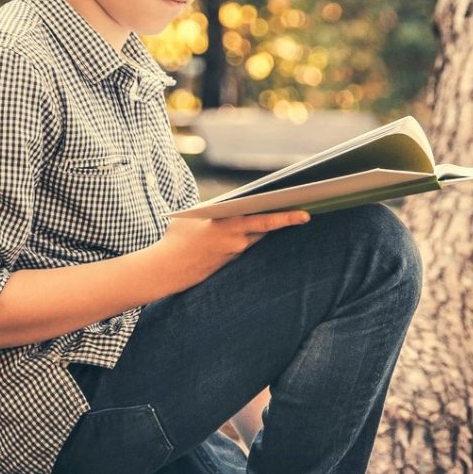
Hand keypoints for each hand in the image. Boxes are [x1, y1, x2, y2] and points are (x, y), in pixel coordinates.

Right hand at [157, 209, 310, 290]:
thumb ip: (216, 209)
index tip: (305, 214)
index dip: (286, 217)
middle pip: (266, 229)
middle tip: (304, 214)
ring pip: (255, 238)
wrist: (167, 268)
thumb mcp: (195, 215)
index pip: (265, 219)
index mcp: (229, 223)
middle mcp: (237, 239)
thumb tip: (230, 204)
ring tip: (274, 216)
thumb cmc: (177, 237)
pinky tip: (247, 233)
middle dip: (283, 220)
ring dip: (262, 229)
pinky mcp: (230, 263)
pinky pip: (244, 247)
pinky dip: (246, 238)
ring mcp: (234, 253)